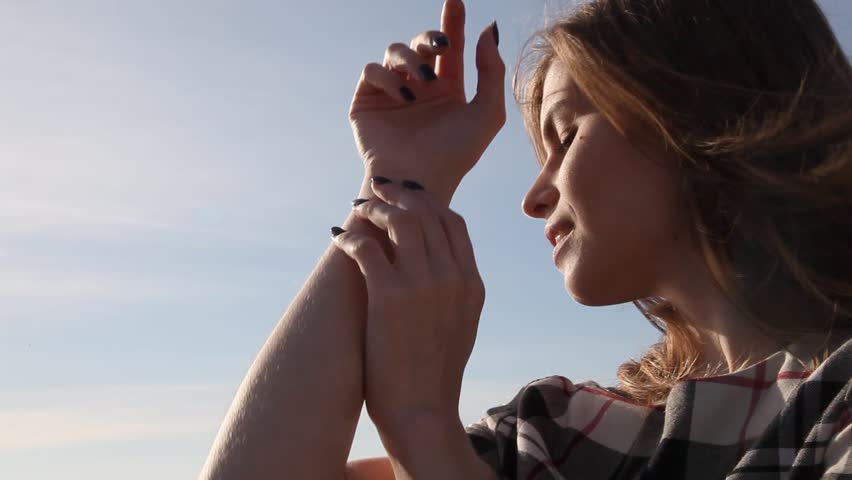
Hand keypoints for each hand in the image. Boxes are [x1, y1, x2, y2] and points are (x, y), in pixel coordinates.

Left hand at [330, 178, 485, 437]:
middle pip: (427, 212)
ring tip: (358, 208)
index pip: (454, 223)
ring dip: (375, 208)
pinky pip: (367, 247)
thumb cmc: (434, 375)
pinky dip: (350, 236)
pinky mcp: (390, 297)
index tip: (405, 196)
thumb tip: (433, 265)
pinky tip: (339, 238)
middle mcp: (453, 277)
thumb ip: (454, 291)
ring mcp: (424, 285)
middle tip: (377, 190)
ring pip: (400, 220)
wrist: (424, 413)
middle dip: (399, 194)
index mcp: (472, 284)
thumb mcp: (461, 326)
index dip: (427, 201)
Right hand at [349, 0, 505, 203]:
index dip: (452, 22)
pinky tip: (403, 95)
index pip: (449, 48)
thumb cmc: (456, 156)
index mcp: (447, 90)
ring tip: (423, 82)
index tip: (455, 0)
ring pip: (393, 51)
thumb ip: (492, 72)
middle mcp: (418, 88)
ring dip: (409, 58)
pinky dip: (387, 77)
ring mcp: (390, 94)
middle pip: (420, 44)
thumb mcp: (487, 114)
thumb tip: (487, 29)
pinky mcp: (366, 102)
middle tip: (441, 45)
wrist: (419, 183)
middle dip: (430, 37)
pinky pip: (371, 71)